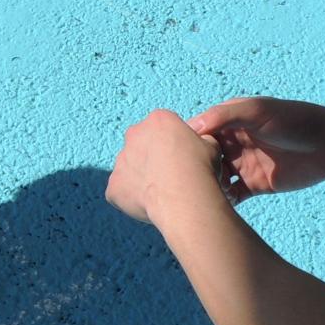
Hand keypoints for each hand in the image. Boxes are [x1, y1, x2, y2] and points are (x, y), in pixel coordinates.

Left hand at [106, 110, 223, 224]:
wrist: (184, 197)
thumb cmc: (199, 169)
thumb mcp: (211, 145)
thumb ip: (199, 141)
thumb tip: (199, 145)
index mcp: (157, 120)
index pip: (162, 127)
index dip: (173, 144)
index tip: (182, 158)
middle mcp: (133, 135)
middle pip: (141, 144)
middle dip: (152, 157)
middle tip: (169, 175)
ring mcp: (120, 161)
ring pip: (129, 168)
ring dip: (141, 177)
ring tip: (161, 193)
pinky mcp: (113, 186)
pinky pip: (120, 191)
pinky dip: (131, 198)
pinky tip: (149, 205)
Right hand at [186, 96, 324, 203]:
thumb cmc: (295, 120)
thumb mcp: (259, 110)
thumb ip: (227, 114)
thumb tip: (193, 126)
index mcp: (230, 123)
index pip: (197, 133)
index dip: (183, 144)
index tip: (170, 157)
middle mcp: (233, 144)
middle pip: (202, 158)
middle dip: (190, 170)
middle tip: (177, 182)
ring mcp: (243, 165)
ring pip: (214, 179)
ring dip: (205, 187)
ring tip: (196, 196)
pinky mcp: (255, 185)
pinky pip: (232, 195)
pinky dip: (223, 201)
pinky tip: (217, 207)